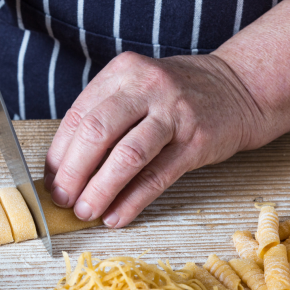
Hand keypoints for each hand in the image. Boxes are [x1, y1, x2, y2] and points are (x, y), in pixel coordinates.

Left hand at [44, 52, 266, 227]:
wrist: (238, 89)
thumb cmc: (178, 97)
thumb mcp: (137, 90)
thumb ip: (105, 120)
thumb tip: (66, 170)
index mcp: (123, 73)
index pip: (78, 116)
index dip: (59, 155)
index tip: (51, 183)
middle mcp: (146, 87)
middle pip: (96, 133)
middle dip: (73, 174)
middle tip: (64, 201)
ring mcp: (174, 113)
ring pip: (126, 156)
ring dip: (100, 190)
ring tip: (86, 212)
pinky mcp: (196, 142)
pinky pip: (156, 177)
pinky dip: (132, 201)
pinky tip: (117, 217)